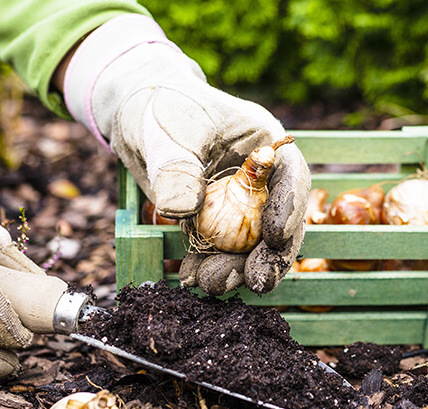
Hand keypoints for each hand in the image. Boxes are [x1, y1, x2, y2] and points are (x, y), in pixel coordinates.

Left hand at [61, 15, 309, 294]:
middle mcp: (260, 180)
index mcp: (266, 145)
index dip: (290, 209)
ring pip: (249, 246)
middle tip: (257, 281)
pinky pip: (217, 251)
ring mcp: (238, 205)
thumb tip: (182, 209)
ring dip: (235, 269)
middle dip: (269, 256)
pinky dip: (206, 266)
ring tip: (210, 282)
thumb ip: (177, 169)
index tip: (276, 236)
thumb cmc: (162, 107)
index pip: (292, 179)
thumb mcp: (170, 131)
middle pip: (278, 223)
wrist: (136, 114)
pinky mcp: (213, 223)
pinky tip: (190, 278)